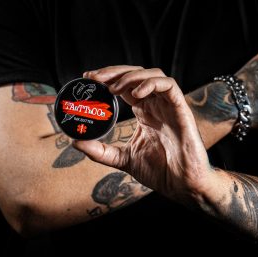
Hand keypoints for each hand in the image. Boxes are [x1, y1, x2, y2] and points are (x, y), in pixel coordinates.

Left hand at [74, 67, 210, 200]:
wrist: (181, 184)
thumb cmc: (159, 171)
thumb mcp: (122, 159)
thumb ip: (101, 151)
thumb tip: (76, 142)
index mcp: (144, 112)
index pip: (125, 85)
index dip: (108, 77)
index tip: (88, 78)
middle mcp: (156, 104)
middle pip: (136, 74)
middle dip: (114, 72)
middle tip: (94, 77)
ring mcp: (168, 105)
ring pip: (153, 74)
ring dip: (131, 76)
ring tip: (114, 88)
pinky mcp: (180, 109)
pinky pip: (169, 86)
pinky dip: (151, 83)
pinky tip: (136, 92)